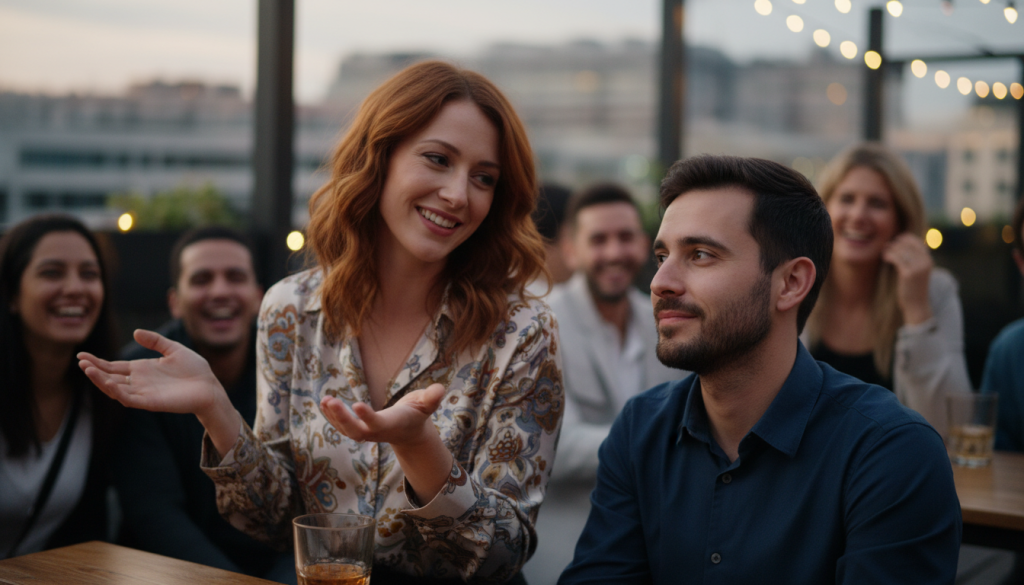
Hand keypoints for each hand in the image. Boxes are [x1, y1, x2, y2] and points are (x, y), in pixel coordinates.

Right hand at [79, 329, 240, 455]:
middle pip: (110, 377)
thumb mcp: (173, 349)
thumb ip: (155, 341)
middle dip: (94, 370)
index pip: (114, 367)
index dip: (98, 362)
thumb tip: (136, 332)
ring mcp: (143, 393)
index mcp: (142, 369)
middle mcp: (139, 382)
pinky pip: (129, 398)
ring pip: (115, 389)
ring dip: (100, 381)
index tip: (82, 355)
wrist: (209, 386)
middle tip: (80, 361)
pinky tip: (108, 382)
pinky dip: (117, 391)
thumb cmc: (194, 369)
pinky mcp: (150, 402)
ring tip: (87, 370)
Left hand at [320, 383, 446, 447]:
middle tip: (331, 401)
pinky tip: (324, 402)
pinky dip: (331, 415)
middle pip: (356, 431)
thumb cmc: (418, 413)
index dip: (367, 416)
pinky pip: (341, 425)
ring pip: (346, 429)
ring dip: (333, 416)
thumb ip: (432, 398)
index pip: (377, 423)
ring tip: (325, 400)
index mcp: (392, 425)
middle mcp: (376, 432)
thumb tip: (440, 389)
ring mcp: (365, 432)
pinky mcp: (358, 428)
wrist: (409, 430)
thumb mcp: (427, 405)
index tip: (356, 404)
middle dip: (342, 418)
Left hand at [881, 233, 932, 324]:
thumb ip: (913, 258)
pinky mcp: (908, 274)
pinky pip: (896, 258)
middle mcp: (925, 261)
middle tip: (886, 247)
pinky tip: (885, 258)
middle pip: (906, 244)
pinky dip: (888, 255)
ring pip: (900, 250)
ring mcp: (917, 267)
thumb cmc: (913, 287)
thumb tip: (900, 243)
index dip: (903, 238)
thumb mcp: (917, 270)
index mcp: (928, 259)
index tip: (894, 242)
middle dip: (894, 244)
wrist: (916, 305)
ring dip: (889, 249)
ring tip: (884, 253)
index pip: (915, 241)